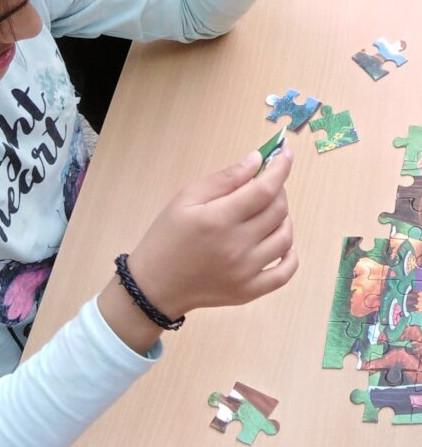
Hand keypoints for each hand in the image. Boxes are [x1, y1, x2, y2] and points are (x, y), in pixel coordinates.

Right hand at [98, 150, 296, 353]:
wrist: (154, 285)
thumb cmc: (167, 236)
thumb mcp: (186, 198)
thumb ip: (224, 178)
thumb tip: (256, 161)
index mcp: (218, 219)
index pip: (265, 189)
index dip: (280, 169)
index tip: (286, 154)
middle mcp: (236, 246)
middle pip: (278, 211)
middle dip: (279, 190)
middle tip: (267, 184)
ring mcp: (245, 272)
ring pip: (285, 238)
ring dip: (283, 218)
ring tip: (268, 212)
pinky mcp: (249, 292)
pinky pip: (285, 272)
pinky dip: (291, 254)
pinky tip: (280, 242)